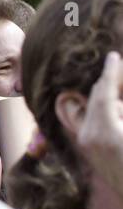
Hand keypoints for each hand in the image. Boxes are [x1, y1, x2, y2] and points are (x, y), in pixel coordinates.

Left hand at [75, 50, 122, 204]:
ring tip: (120, 98)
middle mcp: (90, 138)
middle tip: (118, 67)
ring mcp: (89, 146)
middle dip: (109, 84)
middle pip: (97, 100)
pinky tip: (118, 113)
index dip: (111, 73)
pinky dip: (107, 115)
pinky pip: (96, 124)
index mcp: (104, 131)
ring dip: (110, 102)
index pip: (104, 93)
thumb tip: (114, 101)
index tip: (114, 57)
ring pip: (97, 111)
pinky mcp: (92, 151)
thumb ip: (118, 109)